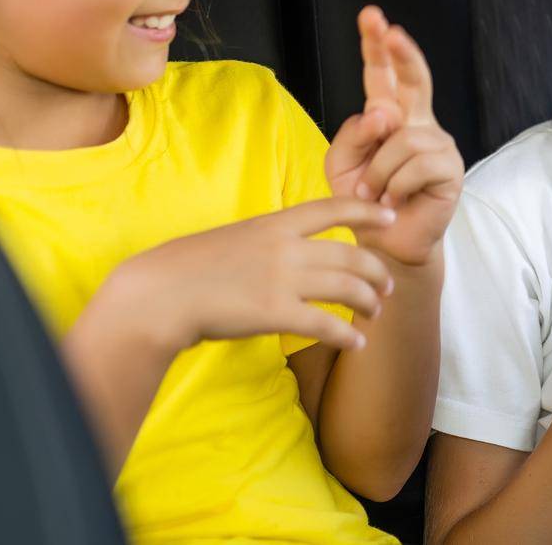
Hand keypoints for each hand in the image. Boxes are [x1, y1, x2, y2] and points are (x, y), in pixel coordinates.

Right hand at [103, 196, 398, 354]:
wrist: (160, 293)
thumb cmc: (189, 268)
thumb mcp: (236, 237)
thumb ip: (269, 240)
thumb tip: (291, 248)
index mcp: (275, 224)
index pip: (332, 208)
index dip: (367, 213)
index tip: (390, 219)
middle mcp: (286, 248)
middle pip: (351, 255)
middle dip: (378, 272)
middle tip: (387, 287)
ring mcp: (282, 280)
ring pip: (348, 288)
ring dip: (369, 303)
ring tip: (375, 314)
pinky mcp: (276, 313)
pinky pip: (327, 324)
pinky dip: (347, 335)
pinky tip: (356, 343)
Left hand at [326, 6, 463, 265]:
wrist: (384, 243)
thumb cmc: (364, 200)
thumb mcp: (342, 164)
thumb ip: (353, 133)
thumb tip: (383, 113)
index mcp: (391, 116)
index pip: (384, 75)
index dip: (379, 46)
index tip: (372, 17)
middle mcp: (418, 122)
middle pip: (415, 79)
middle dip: (402, 52)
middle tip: (389, 30)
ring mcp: (438, 143)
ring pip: (401, 139)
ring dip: (377, 172)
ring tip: (373, 194)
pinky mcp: (450, 168)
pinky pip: (415, 165)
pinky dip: (394, 187)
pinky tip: (393, 201)